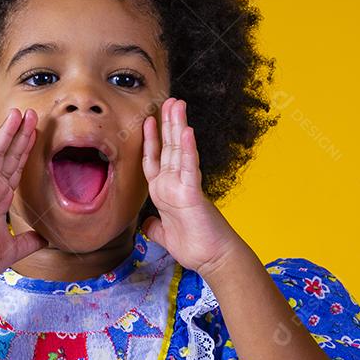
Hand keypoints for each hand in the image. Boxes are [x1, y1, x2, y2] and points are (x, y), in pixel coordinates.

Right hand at [0, 107, 47, 283]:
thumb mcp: (15, 247)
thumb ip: (29, 240)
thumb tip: (45, 239)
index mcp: (1, 196)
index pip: (16, 166)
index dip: (26, 147)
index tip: (36, 130)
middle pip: (8, 154)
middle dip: (20, 133)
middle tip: (31, 113)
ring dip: (5, 132)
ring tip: (16, 113)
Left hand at [141, 97, 244, 274]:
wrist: (212, 259)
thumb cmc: (194, 246)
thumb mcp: (164, 236)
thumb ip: (154, 227)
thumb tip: (146, 223)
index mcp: (165, 191)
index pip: (155, 160)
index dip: (151, 140)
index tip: (148, 121)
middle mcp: (174, 183)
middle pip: (169, 147)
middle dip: (168, 123)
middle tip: (169, 100)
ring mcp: (184, 185)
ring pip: (179, 150)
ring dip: (178, 126)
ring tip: (177, 104)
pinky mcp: (193, 192)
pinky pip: (189, 167)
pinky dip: (188, 149)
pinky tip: (187, 131)